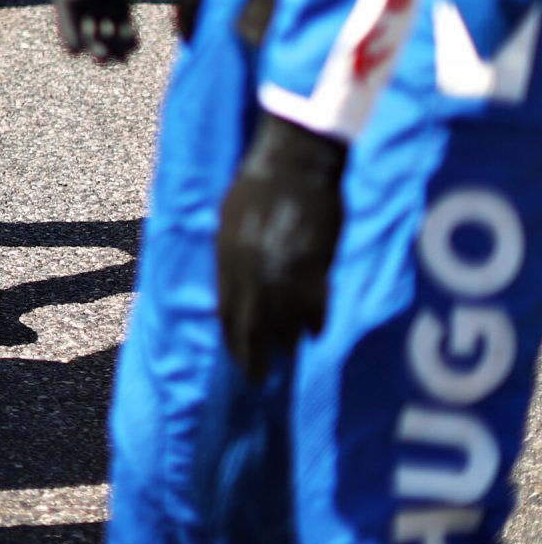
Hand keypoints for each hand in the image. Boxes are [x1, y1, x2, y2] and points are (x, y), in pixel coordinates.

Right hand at [53, 0, 173, 61]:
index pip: (66, 1)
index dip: (67, 27)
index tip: (74, 51)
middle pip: (83, 14)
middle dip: (91, 39)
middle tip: (103, 59)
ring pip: (102, 18)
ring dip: (109, 40)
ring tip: (122, 59)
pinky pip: (121, 15)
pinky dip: (125, 32)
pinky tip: (134, 45)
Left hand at [216, 112, 348, 378]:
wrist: (294, 163)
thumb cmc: (255, 186)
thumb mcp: (227, 220)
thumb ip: (226, 257)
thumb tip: (226, 290)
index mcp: (228, 258)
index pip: (227, 312)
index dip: (232, 339)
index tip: (236, 359)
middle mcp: (253, 270)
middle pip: (253, 323)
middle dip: (254, 354)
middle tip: (258, 379)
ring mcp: (286, 270)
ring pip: (285, 319)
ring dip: (285, 342)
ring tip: (285, 357)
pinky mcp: (316, 264)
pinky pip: (315, 304)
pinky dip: (314, 321)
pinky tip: (313, 333)